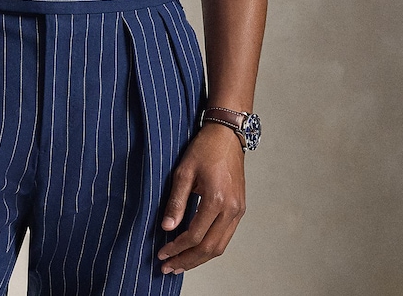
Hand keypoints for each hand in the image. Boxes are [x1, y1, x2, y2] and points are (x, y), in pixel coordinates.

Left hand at [157, 123, 245, 274]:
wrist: (226, 135)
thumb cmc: (205, 149)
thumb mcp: (184, 171)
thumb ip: (176, 202)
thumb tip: (167, 227)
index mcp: (217, 199)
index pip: (195, 235)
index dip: (177, 247)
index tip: (162, 253)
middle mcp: (231, 209)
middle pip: (209, 248)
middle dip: (188, 260)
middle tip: (169, 267)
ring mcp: (238, 210)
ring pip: (220, 246)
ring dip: (199, 258)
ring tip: (180, 264)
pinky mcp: (240, 209)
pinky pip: (226, 236)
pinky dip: (210, 247)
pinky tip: (196, 249)